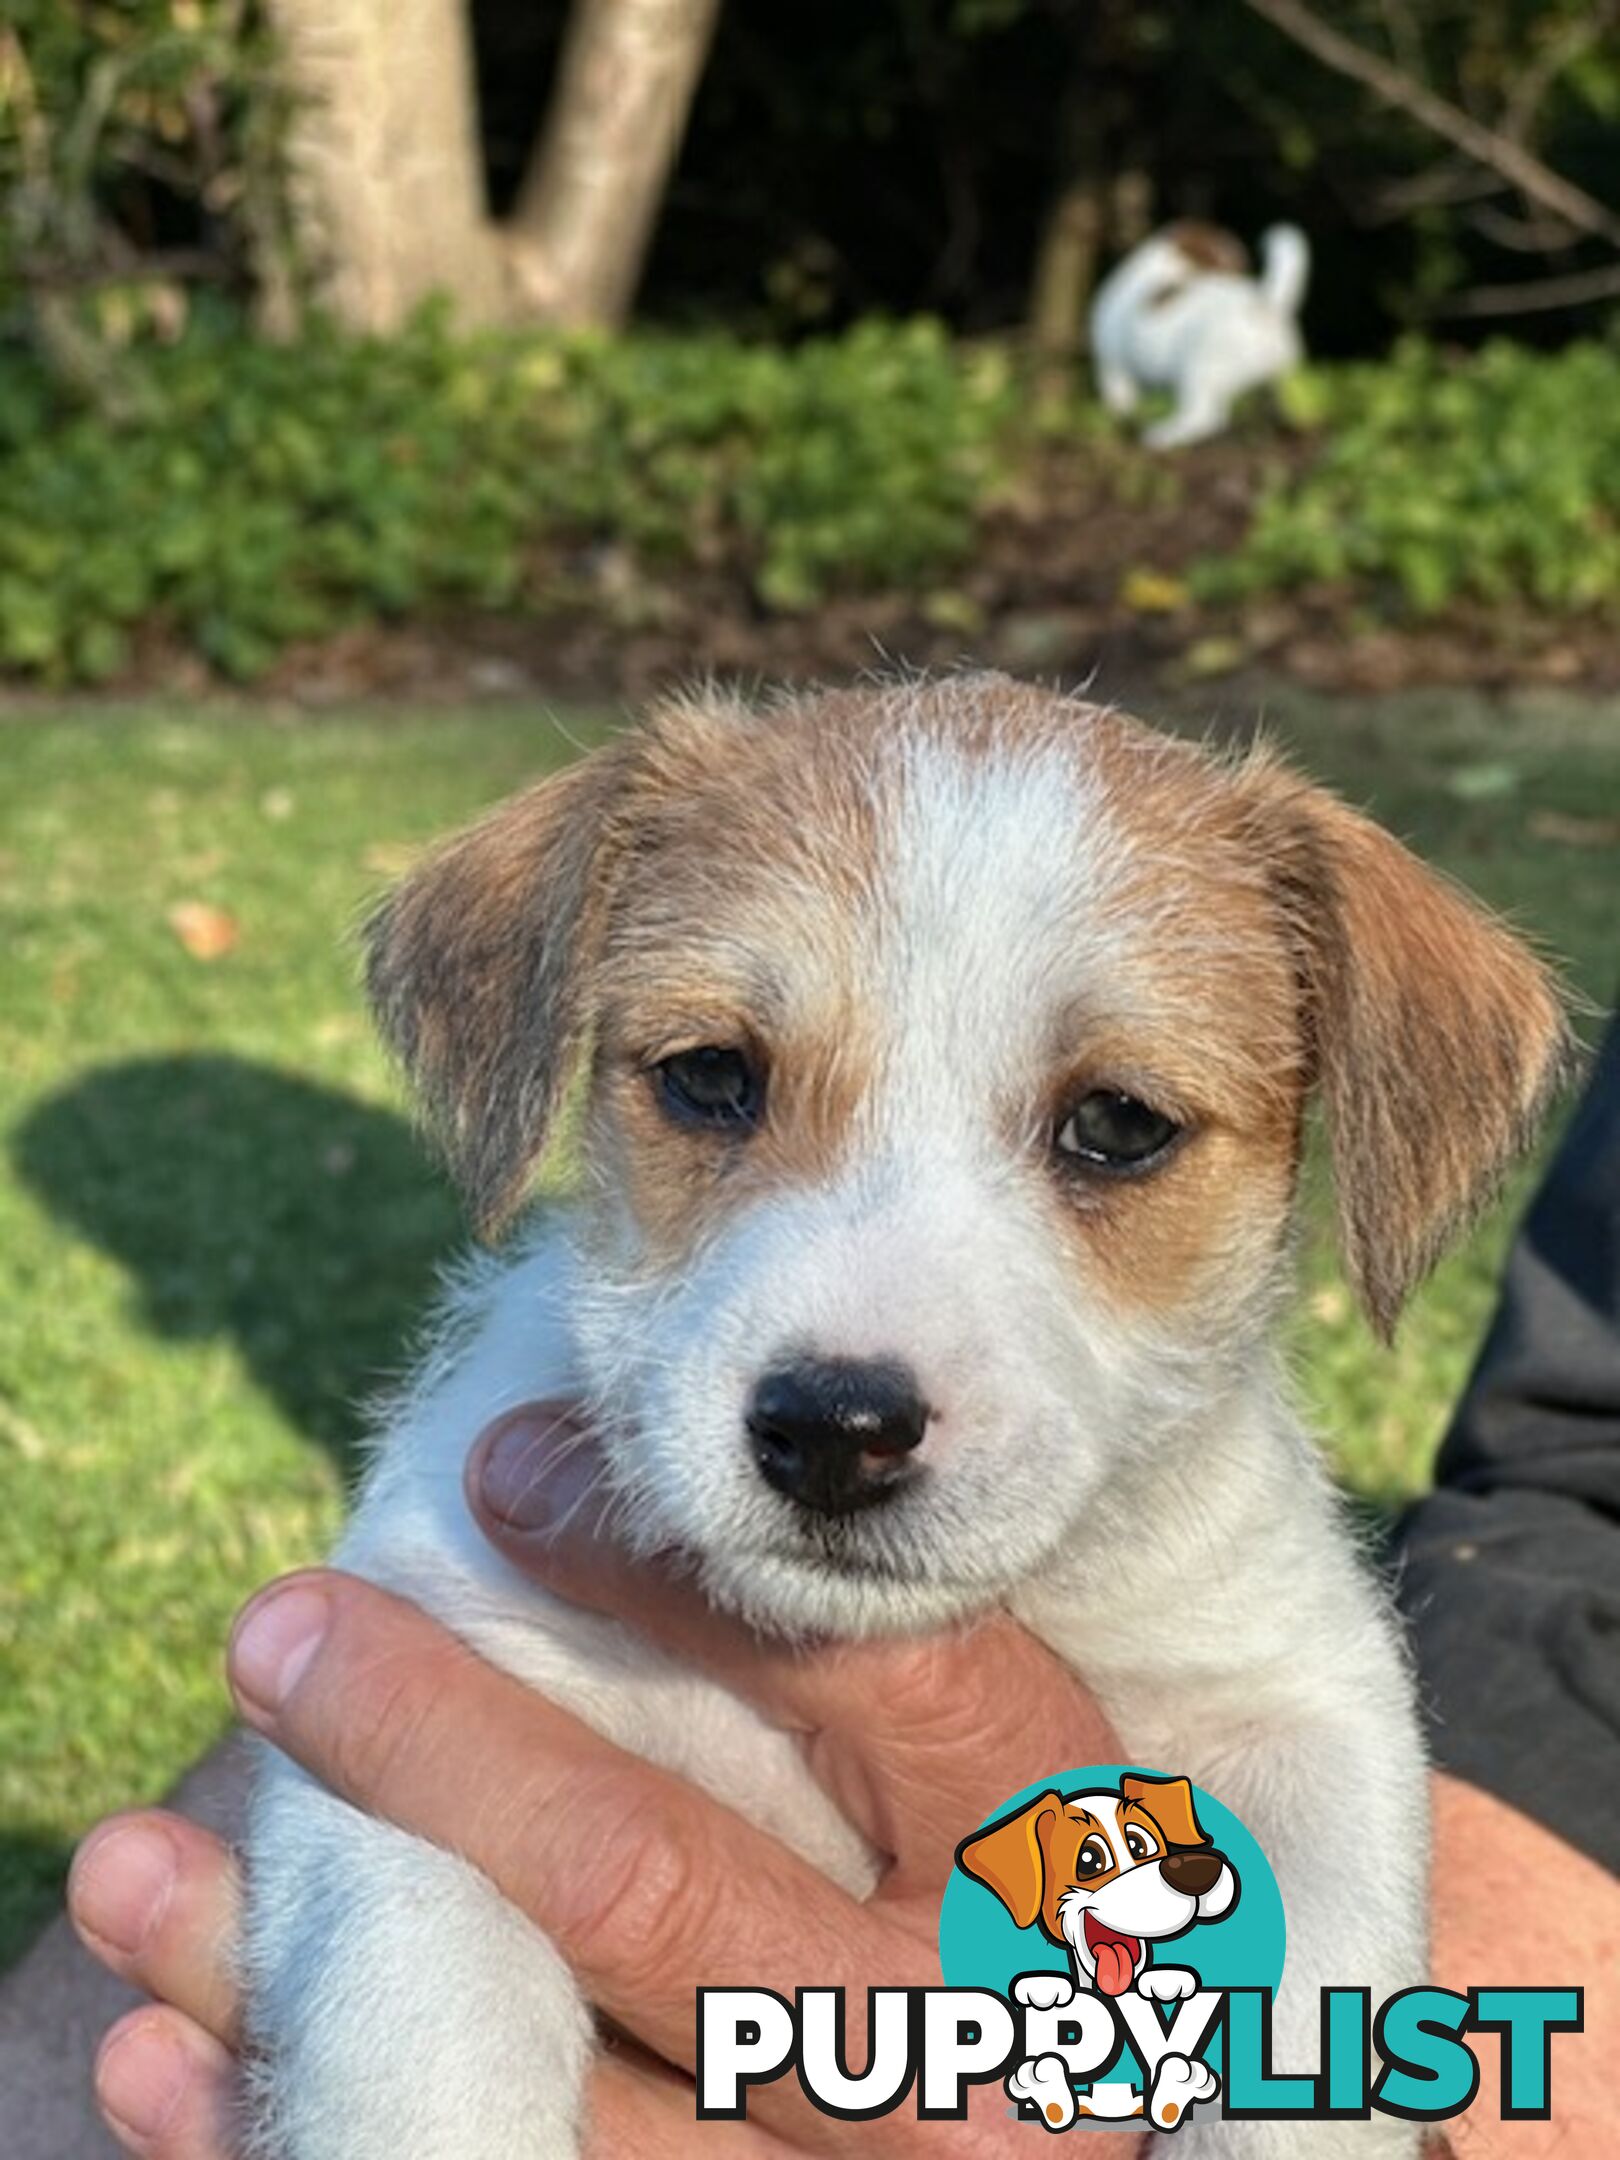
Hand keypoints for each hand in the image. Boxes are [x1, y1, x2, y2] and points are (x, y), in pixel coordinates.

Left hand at [70, 1400, 1124, 2156]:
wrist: (1076, 2111)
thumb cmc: (1027, 1903)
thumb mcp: (1005, 1766)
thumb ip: (860, 1660)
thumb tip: (596, 1484)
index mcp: (1042, 1860)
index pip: (866, 1673)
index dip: (659, 1565)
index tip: (499, 1464)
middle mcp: (952, 2043)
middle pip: (652, 1878)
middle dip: (432, 1742)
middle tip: (280, 1627)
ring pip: (536, 2075)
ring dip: (305, 1961)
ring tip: (142, 1862)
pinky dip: (303, 2130)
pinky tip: (175, 2058)